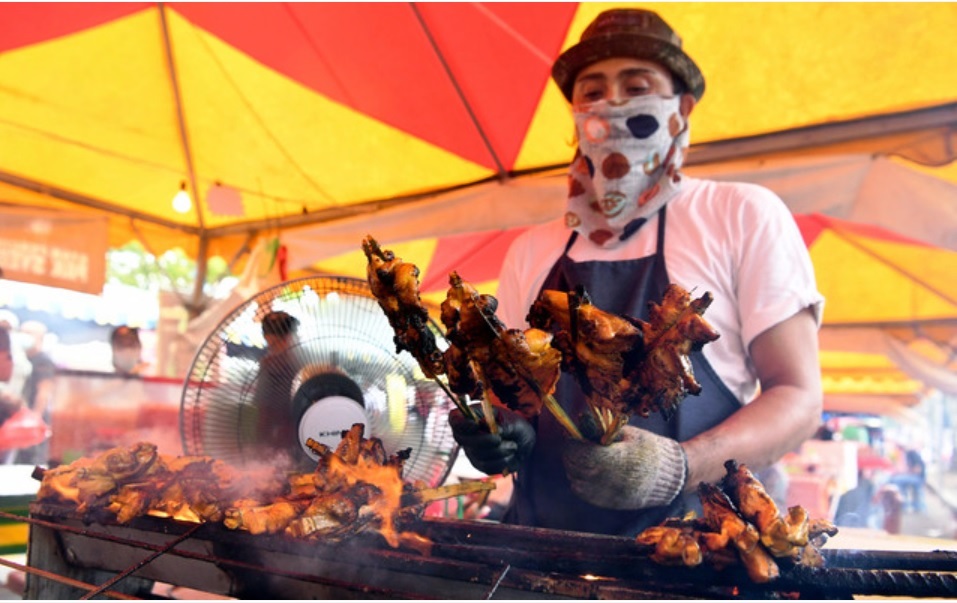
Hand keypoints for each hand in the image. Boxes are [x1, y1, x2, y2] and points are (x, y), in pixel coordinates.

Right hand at [449, 404, 534, 474]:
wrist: (525, 443)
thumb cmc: (515, 426)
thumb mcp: (513, 421)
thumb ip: (502, 425)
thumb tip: (493, 430)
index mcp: (472, 416)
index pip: (455, 419)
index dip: (461, 423)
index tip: (475, 425)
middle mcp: (467, 434)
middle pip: (462, 439)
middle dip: (482, 440)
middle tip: (499, 439)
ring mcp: (472, 451)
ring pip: (478, 454)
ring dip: (500, 450)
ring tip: (513, 445)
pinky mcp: (480, 465)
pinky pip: (487, 466)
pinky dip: (503, 461)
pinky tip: (510, 455)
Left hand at [562, 425, 686, 509]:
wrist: (672, 477)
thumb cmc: (651, 449)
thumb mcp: (630, 433)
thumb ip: (604, 430)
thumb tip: (581, 422)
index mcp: (616, 458)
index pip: (580, 453)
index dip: (572, 443)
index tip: (572, 436)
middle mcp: (610, 479)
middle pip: (575, 467)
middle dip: (571, 454)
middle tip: (574, 445)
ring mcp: (610, 493)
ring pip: (576, 482)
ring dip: (573, 468)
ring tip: (582, 458)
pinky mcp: (611, 503)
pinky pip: (585, 494)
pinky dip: (580, 482)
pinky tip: (587, 472)